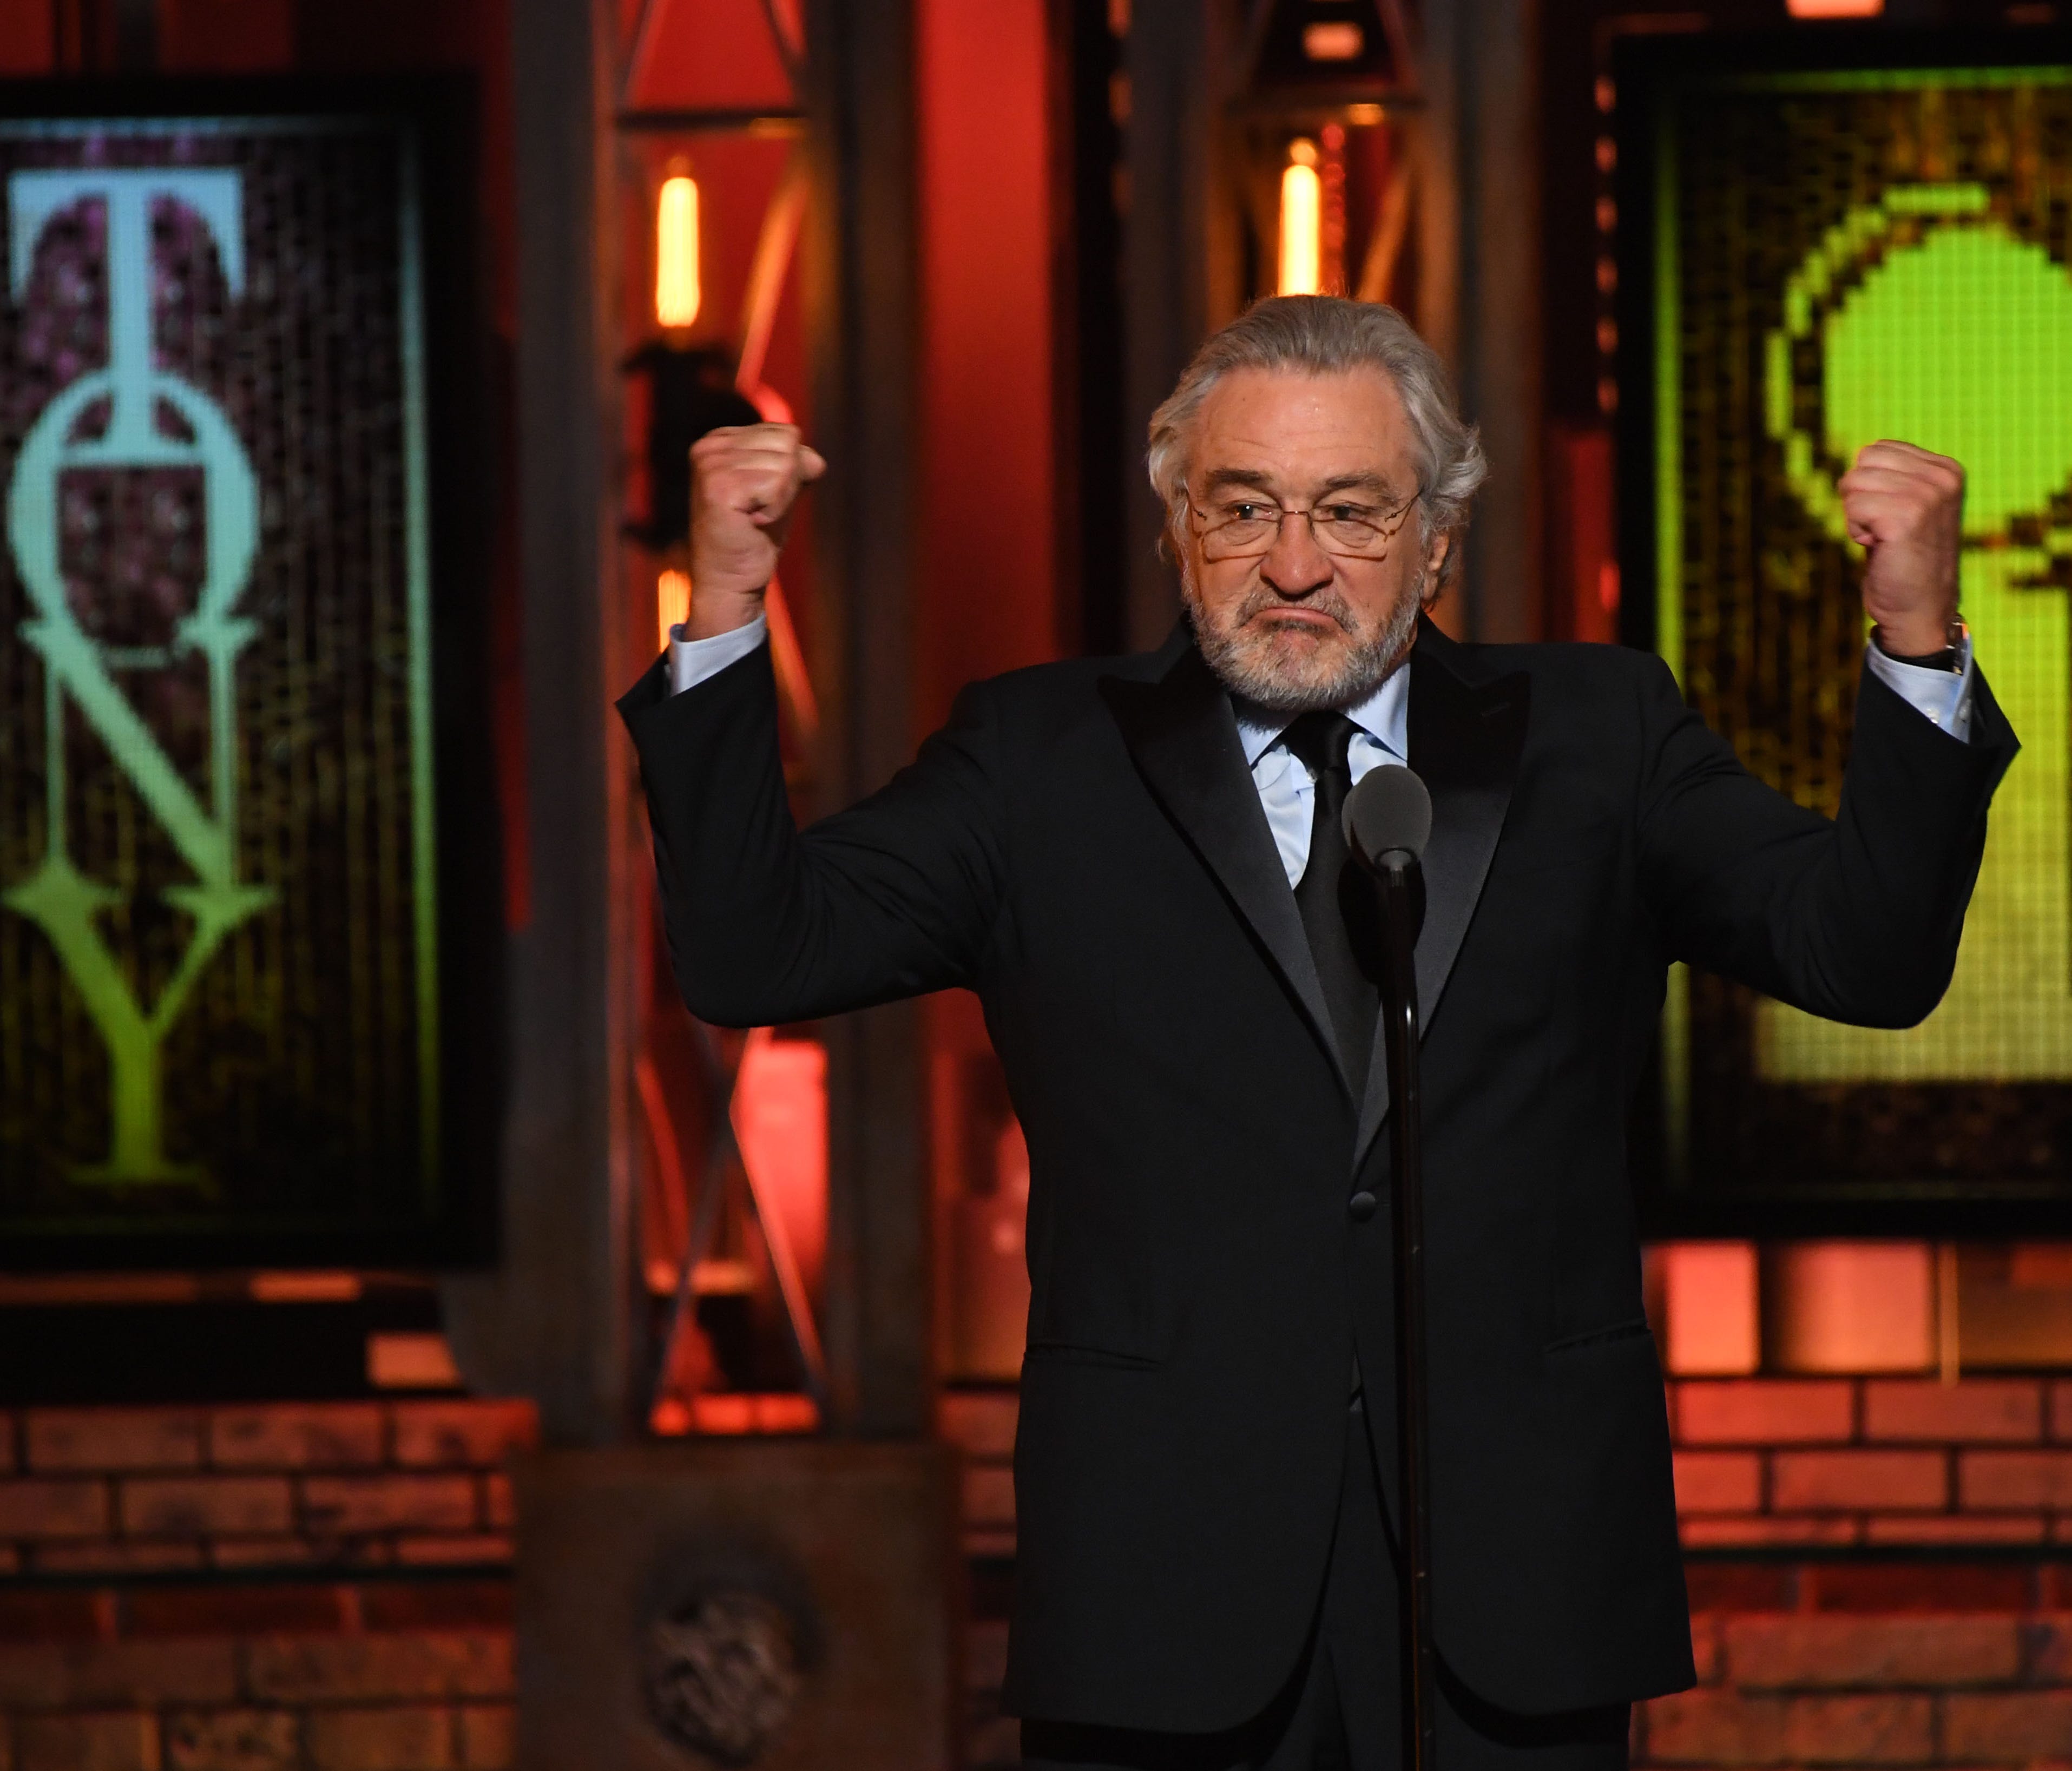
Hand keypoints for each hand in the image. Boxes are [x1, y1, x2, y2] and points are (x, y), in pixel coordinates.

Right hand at [686, 423, 825, 638]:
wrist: (731, 581)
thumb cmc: (756, 536)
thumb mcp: (781, 490)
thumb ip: (797, 465)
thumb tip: (816, 460)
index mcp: (721, 440)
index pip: (785, 433)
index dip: (792, 469)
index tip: (765, 497)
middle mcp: (710, 446)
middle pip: (788, 444)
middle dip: (789, 482)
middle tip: (763, 511)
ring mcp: (710, 465)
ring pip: (785, 464)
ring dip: (781, 499)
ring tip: (756, 518)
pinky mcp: (718, 487)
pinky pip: (776, 484)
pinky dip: (776, 509)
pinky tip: (754, 523)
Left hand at [1837, 440, 1962, 656]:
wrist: (1920, 608)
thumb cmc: (1905, 557)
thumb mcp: (1910, 505)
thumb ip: (1894, 476)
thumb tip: (1862, 452)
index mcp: (1946, 469)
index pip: (1877, 450)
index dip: (1869, 485)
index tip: (1891, 515)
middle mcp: (1941, 478)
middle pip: (1862, 463)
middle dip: (1859, 498)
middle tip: (1883, 528)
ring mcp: (1927, 496)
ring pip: (1853, 484)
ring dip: (1857, 516)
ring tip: (1883, 538)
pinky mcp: (1906, 518)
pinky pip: (1852, 508)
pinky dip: (1855, 531)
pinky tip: (1878, 547)